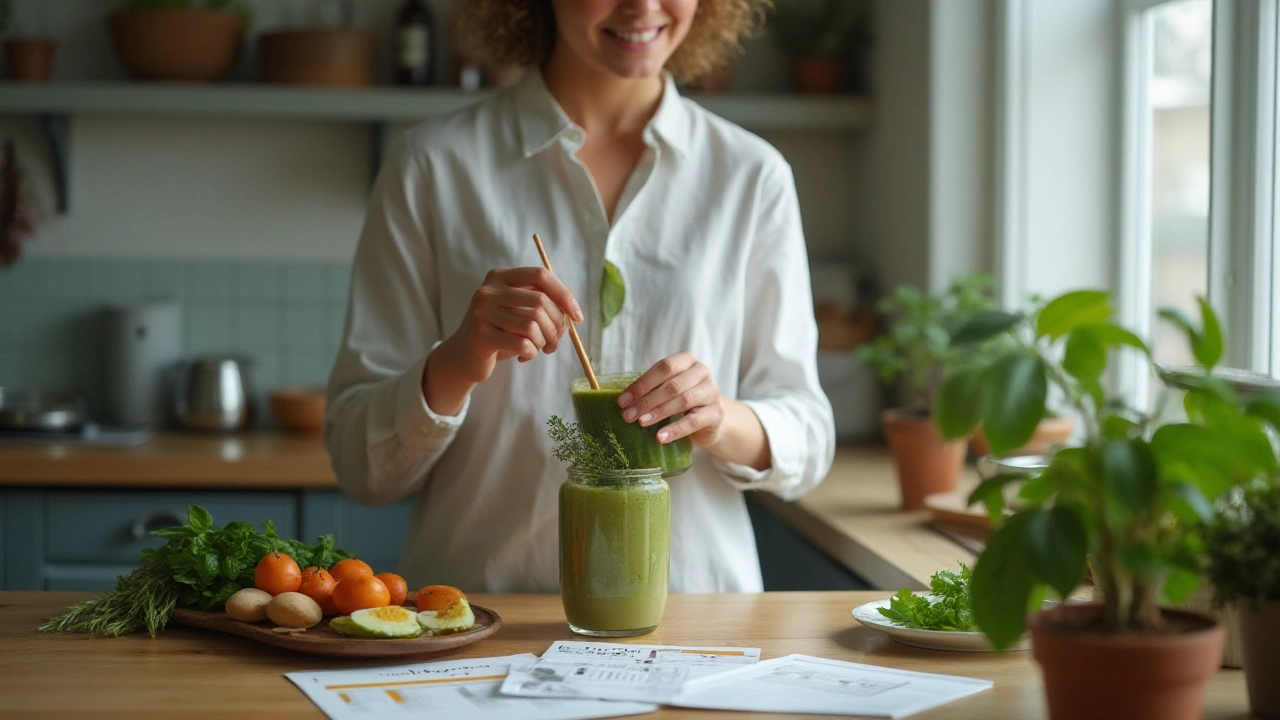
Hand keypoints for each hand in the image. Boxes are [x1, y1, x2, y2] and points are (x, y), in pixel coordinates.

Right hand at [424, 267, 582, 413]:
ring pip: (533, 325)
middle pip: (540, 302)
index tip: (577, 317)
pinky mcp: (480, 336)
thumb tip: (572, 314)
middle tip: (554, 343)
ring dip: (543, 342)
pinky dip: (531, 353)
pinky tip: (524, 356)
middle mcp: (488, 290)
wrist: (464, 356)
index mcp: (500, 277)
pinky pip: (522, 343)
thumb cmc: (500, 333)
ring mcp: (481, 312)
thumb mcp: (519, 312)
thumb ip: (543, 306)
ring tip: (537, 349)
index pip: (540, 275)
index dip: (564, 295)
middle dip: (556, 327)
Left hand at [619, 352, 725, 447]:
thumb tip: (623, 402)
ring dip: (659, 412)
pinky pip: (693, 421)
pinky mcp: (716, 413)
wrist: (709, 418)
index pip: (664, 367)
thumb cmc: (681, 399)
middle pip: (672, 385)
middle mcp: (702, 372)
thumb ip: (650, 389)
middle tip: (628, 415)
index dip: (642, 384)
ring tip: (641, 423)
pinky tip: (660, 437)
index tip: (623, 401)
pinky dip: (675, 430)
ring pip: (683, 401)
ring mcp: (711, 392)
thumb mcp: (667, 388)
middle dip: (647, 401)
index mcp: (687, 360)